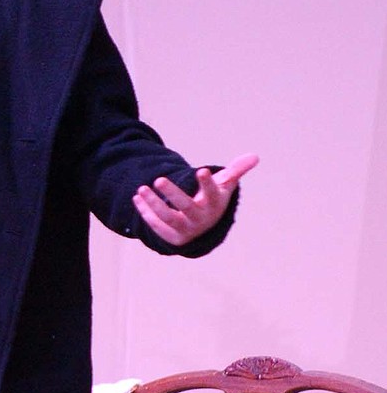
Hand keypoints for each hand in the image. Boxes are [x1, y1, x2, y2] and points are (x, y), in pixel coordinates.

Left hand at [132, 153, 257, 246]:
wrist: (205, 230)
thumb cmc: (213, 201)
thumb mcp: (224, 186)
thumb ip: (236, 170)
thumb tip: (255, 156)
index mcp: (214, 204)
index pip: (212, 194)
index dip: (207, 184)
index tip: (200, 170)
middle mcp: (200, 218)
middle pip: (187, 207)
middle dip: (173, 194)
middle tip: (159, 179)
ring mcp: (186, 229)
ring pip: (168, 218)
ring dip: (153, 204)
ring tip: (141, 188)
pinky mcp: (172, 237)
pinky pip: (157, 225)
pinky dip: (146, 212)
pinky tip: (137, 198)